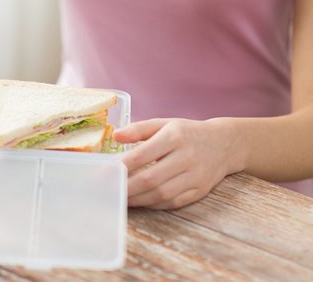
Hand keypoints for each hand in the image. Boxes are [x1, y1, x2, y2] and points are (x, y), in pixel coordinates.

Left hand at [113, 118, 240, 209]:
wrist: (225, 144)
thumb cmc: (187, 133)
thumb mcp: (164, 123)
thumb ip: (139, 129)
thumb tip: (116, 135)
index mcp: (174, 137)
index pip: (142, 155)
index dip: (120, 167)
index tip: (103, 174)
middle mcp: (186, 157)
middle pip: (151, 179)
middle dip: (126, 188)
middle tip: (109, 191)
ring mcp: (195, 176)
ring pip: (161, 194)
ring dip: (138, 199)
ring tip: (121, 198)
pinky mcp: (200, 190)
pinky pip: (173, 202)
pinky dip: (154, 204)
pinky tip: (141, 201)